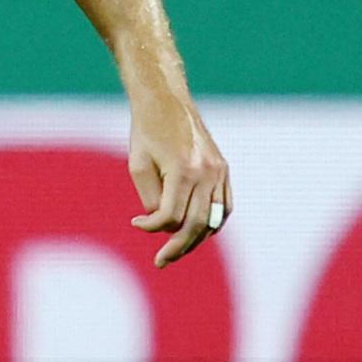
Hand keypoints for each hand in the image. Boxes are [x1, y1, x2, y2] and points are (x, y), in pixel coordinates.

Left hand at [127, 87, 230, 267]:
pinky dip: (213, 223)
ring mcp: (219, 171)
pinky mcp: (223, 168)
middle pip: (195, 225)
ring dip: (196, 240)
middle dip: (177, 248)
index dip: (151, 228)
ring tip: (178, 251)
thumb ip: (150, 199)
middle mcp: (206, 172)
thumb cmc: (146, 132)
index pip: (171, 218)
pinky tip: (198, 233)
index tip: (136, 224)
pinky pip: (225, 206)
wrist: (166, 100)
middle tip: (160, 262)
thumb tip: (163, 225)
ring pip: (213, 220)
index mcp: (183, 170)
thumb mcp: (138, 165)